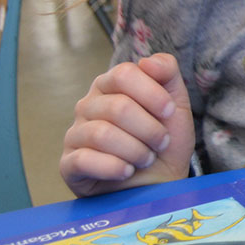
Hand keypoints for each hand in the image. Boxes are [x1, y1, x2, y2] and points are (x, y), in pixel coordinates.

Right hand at [60, 53, 195, 196]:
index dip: (152, 93)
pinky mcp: (68, 164)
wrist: (157, 183)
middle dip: (149, 128)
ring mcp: (75, 135)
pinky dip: (114, 167)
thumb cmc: (164, 142)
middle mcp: (88, 106)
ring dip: (135, 149)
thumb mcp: (176, 104)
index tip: (169, 112)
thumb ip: (167, 73)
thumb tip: (146, 61)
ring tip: (146, 158)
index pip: (124, 74)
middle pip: (117, 107)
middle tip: (161, 142)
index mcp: (111, 85)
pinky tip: (127, 171)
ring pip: (102, 134)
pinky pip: (84, 160)